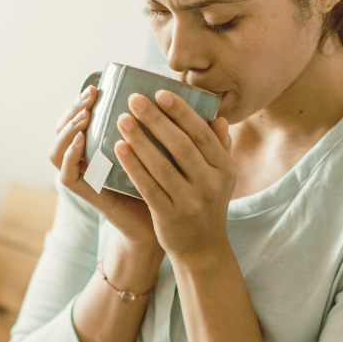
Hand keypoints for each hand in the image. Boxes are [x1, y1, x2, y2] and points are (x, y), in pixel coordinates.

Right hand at [50, 85, 159, 252]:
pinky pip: (66, 174)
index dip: (80, 102)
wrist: (163, 221)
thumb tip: (162, 91)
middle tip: (90, 96)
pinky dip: (69, 155)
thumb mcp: (155, 147)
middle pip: (62, 130)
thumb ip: (150, 126)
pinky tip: (82, 141)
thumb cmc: (163, 182)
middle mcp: (84, 161)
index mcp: (97, 147)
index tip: (96, 87)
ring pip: (56, 151)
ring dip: (68, 130)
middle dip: (73, 109)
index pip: (76, 120)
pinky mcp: (86, 194)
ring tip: (84, 116)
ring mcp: (82, 177)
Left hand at [113, 89, 234, 260]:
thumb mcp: (222, 177)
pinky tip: (119, 149)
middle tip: (134, 99)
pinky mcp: (170, 216)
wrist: (203, 248)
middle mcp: (210, 184)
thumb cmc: (208, 204)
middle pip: (181, 146)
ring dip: (140, 140)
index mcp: (223, 168)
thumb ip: (220, 147)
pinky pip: (148, 187)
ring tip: (122, 120)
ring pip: (162, 165)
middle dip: (156, 120)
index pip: (202, 134)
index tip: (161, 93)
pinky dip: (133, 167)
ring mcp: (190, 201)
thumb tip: (217, 117)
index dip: (181, 112)